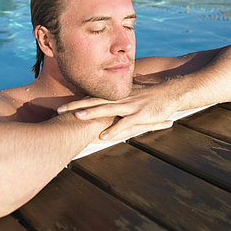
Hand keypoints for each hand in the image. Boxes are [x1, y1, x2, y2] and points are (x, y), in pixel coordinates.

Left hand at [57, 83, 175, 142]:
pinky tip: (104, 137)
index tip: (61, 105)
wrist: (171, 93)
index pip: (92, 97)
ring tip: (77, 117)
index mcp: (117, 95)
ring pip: (107, 109)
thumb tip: (105, 104)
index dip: (77, 101)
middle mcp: (120, 99)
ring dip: (92, 113)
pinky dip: (113, 130)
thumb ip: (118, 100)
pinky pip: (124, 123)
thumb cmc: (151, 97)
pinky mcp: (140, 115)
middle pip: (94, 101)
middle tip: (58, 109)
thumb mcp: (132, 96)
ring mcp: (130, 106)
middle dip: (76, 105)